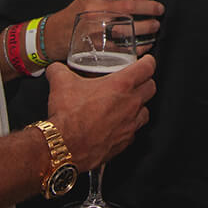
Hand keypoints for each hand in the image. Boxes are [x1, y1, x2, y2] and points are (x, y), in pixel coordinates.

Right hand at [45, 54, 155, 170]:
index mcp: (121, 86)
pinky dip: (129, 126)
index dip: (148, 61)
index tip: (145, 61)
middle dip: (145, 82)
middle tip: (135, 81)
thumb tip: (56, 68)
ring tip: (127, 104)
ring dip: (139, 105)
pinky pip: (134, 130)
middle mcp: (131, 104)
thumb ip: (59, 70)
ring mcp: (130, 125)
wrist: (65, 146)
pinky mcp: (125, 142)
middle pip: (151, 88)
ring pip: (146, 111)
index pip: (148, 67)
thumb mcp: (60, 84)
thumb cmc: (68, 116)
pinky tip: (117, 124)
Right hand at [51, 0, 162, 57]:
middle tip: (159, 9)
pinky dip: (138, 46)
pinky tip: (145, 44)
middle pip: (127, 6)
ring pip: (128, 28)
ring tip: (155, 26)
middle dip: (149, 8)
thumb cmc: (76, 15)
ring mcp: (95, 30)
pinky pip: (123, 47)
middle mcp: (94, 10)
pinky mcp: (97, 47)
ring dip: (146, 27)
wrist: (53, 36)